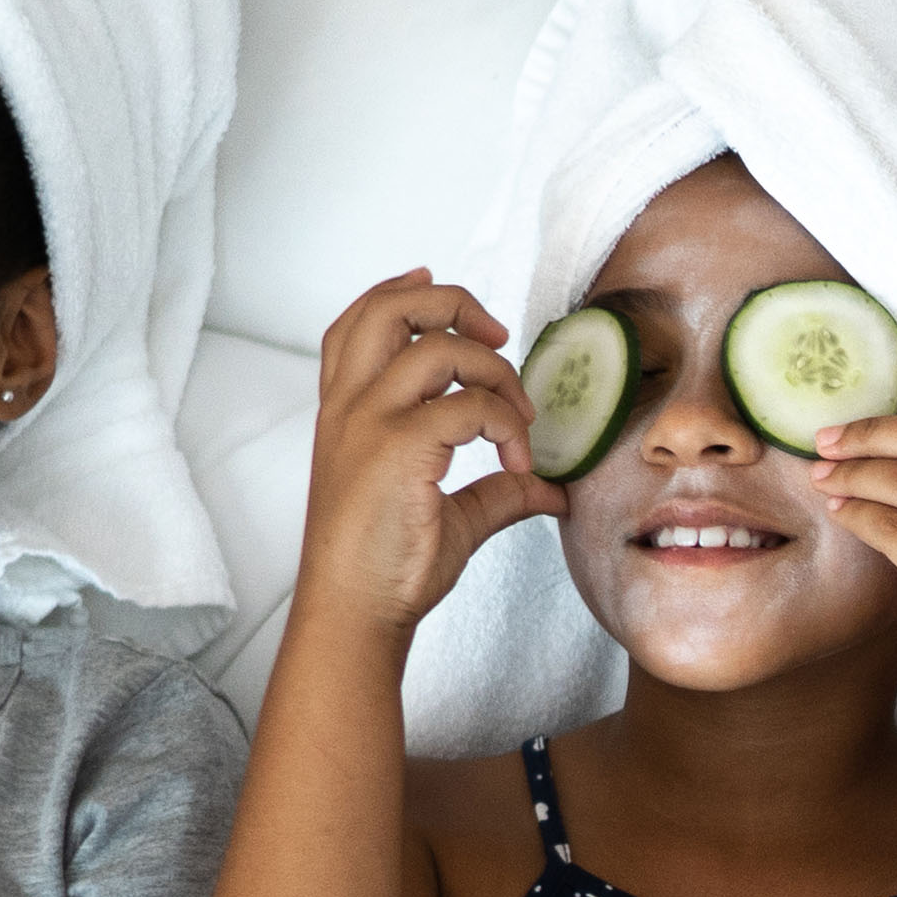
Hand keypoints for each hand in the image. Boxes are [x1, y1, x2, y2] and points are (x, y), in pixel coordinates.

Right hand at [301, 271, 561, 638]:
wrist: (355, 615)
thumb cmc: (385, 569)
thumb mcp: (451, 515)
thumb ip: (498, 491)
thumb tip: (552, 489)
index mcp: (344, 413)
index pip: (356, 323)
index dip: (396, 292)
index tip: (433, 281)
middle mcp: (350, 408)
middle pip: (390, 309)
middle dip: (453, 303)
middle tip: (497, 334)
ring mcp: (369, 423)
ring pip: (438, 347)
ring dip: (496, 371)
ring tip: (520, 417)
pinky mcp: (398, 448)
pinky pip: (469, 406)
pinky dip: (507, 425)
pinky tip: (519, 464)